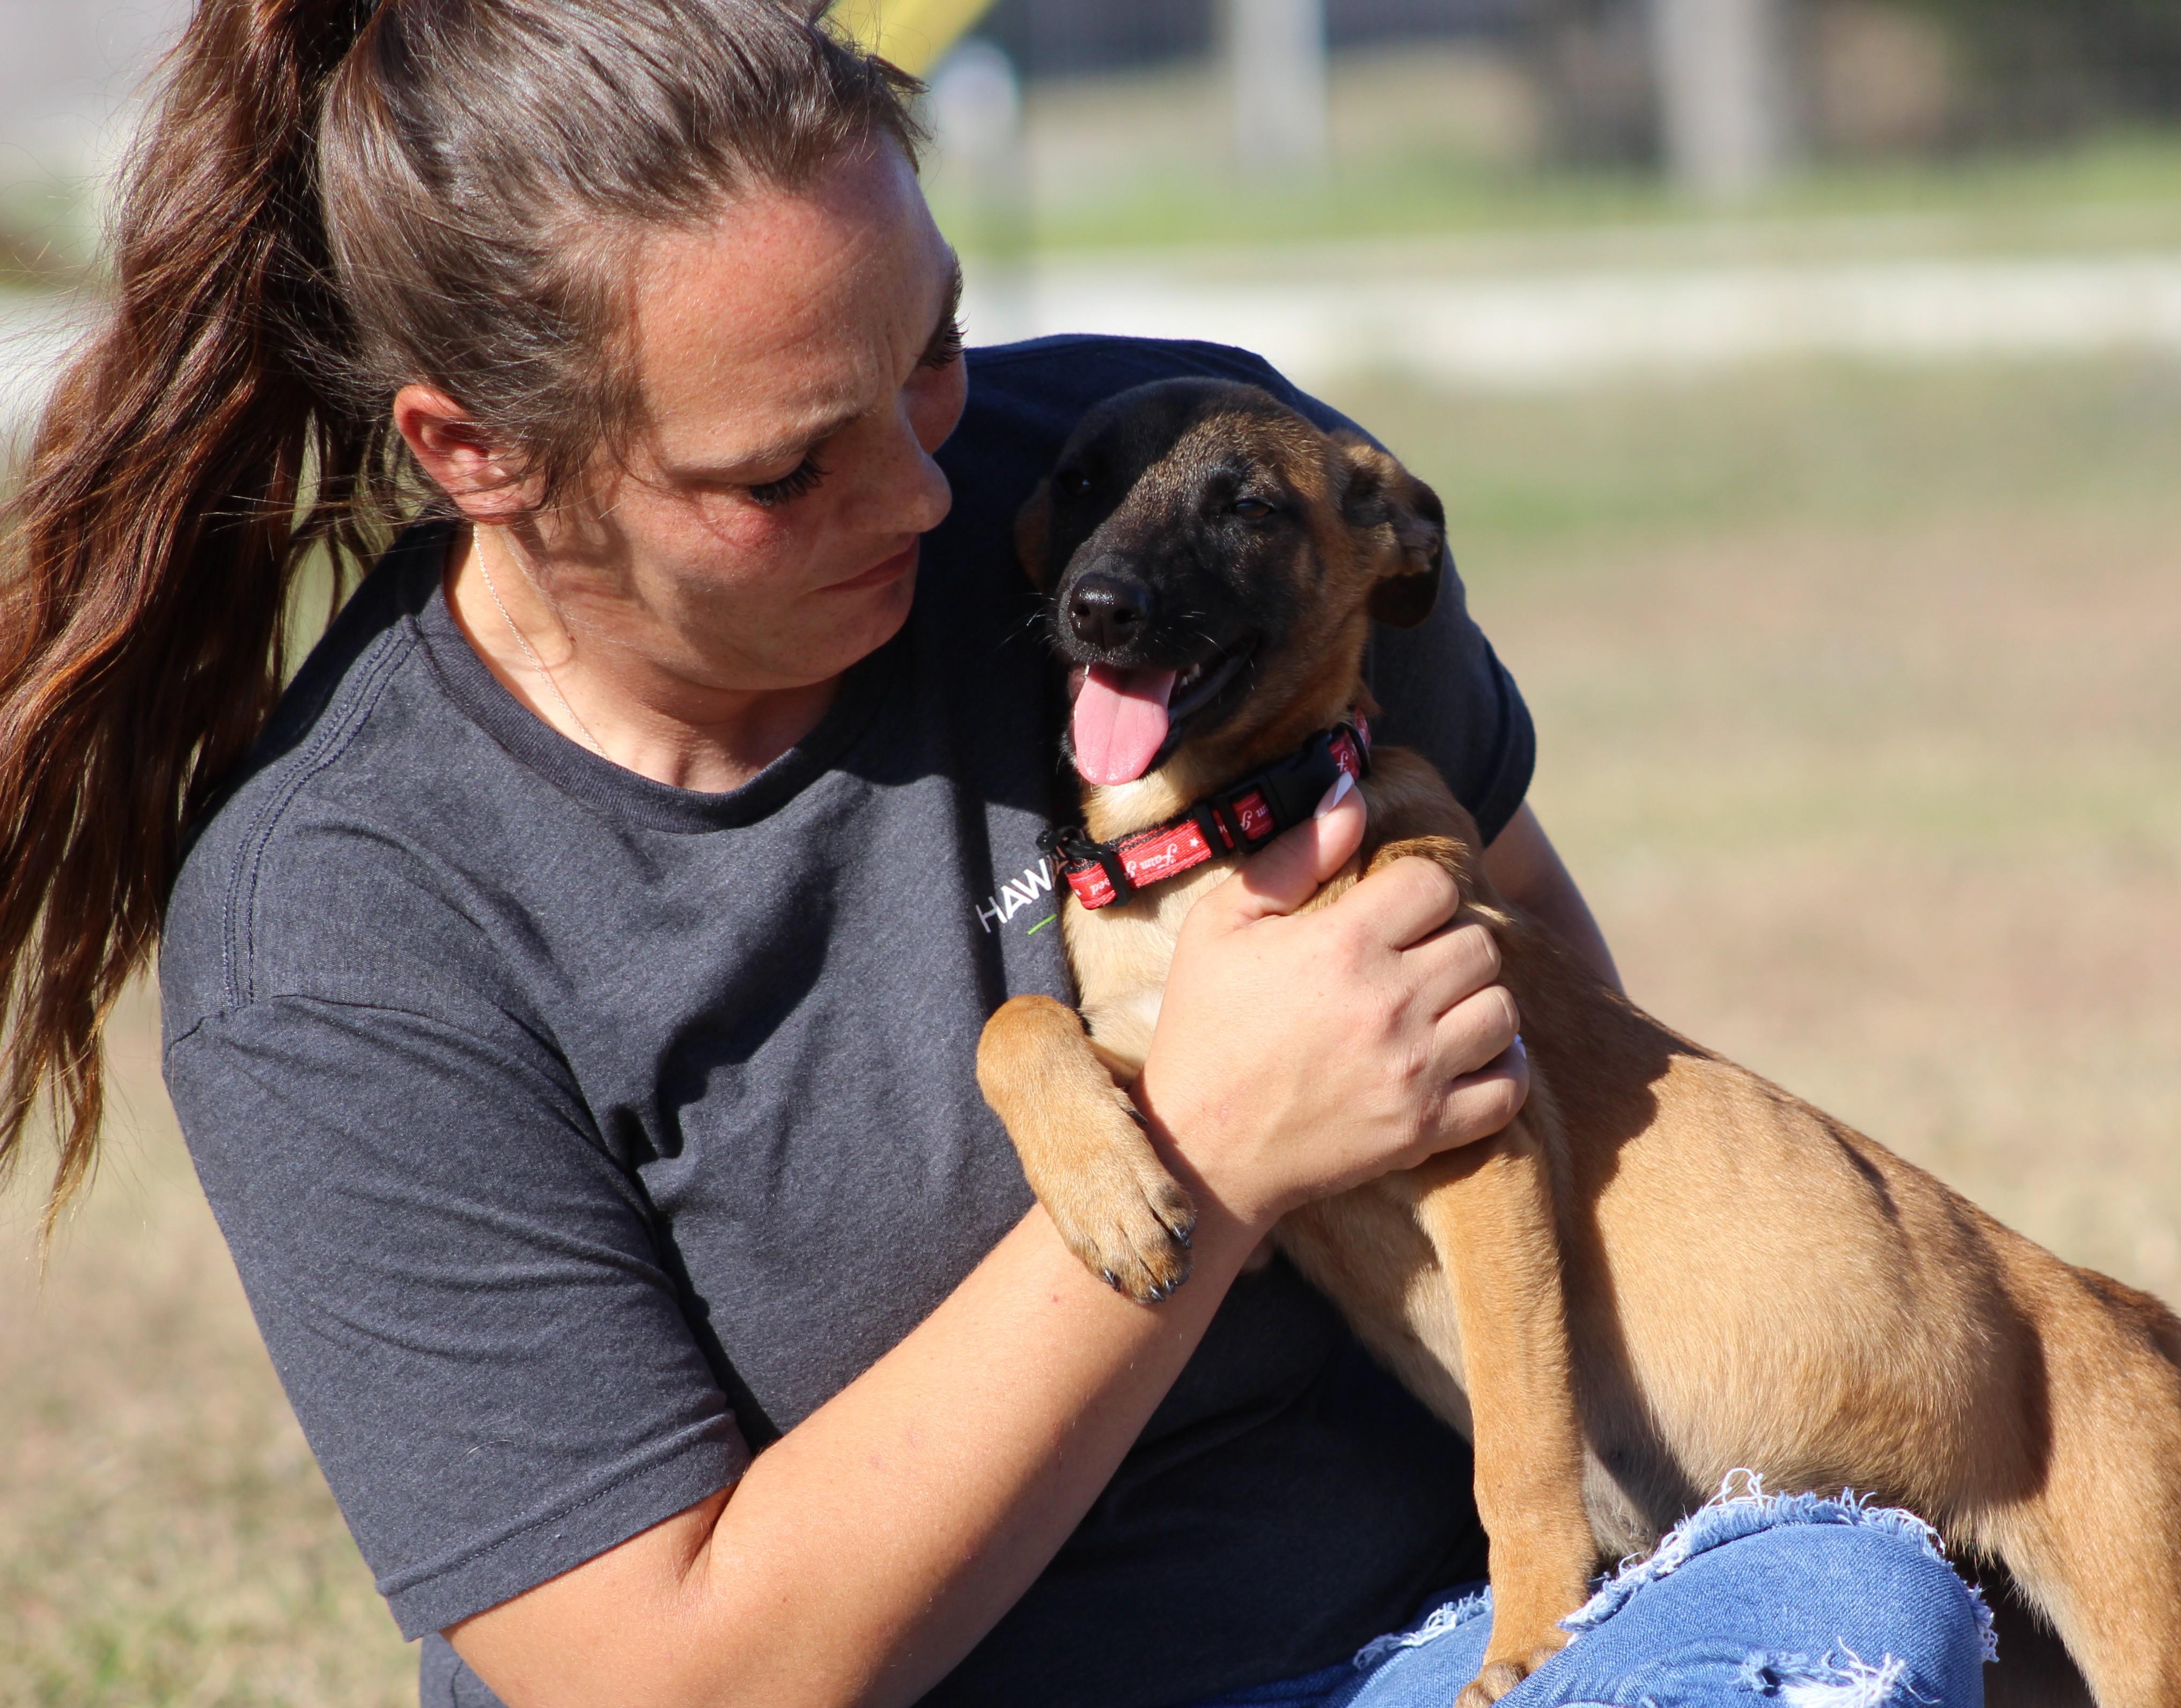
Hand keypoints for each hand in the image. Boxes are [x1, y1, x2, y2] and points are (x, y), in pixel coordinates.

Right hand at [1136, 781, 1528, 1234]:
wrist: (1201, 1147)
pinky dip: (1501, 1070)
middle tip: (1413, 961)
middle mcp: (1390, 1004)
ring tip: (1439, 1008)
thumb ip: (1294, 856)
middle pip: (1479, 944)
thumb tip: (1351, 791)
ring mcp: (1415, 1071)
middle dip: (1449, 942)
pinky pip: (1510, 1088)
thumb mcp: (1222, 926)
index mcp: (1342, 944)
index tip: (1389, 914)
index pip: (1434, 884)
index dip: (1415, 891)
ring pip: (1503, 1011)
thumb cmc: (1206, 1026)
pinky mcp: (1427, 1129)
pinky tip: (1465, 1056)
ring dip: (1476, 1002)